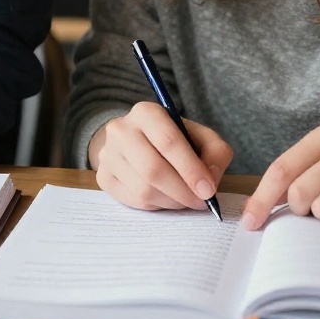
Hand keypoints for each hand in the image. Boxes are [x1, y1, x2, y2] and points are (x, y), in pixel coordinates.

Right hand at [90, 101, 232, 211]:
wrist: (134, 141)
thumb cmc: (173, 139)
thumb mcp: (199, 136)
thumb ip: (215, 153)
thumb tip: (210, 180)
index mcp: (146, 112)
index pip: (168, 141)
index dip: (191, 169)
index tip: (208, 190)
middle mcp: (121, 129)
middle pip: (153, 169)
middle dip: (182, 191)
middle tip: (200, 202)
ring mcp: (108, 154)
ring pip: (143, 189)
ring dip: (171, 202)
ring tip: (185, 200)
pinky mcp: (103, 177)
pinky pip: (133, 201)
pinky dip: (156, 206)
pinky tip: (166, 198)